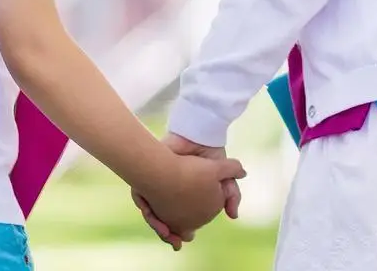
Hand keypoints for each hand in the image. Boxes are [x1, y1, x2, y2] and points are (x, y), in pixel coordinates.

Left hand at [132, 134, 244, 248]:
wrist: (198, 135)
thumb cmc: (211, 155)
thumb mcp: (224, 178)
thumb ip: (231, 195)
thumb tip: (234, 217)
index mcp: (186, 197)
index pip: (179, 222)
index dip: (180, 233)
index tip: (184, 240)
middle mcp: (169, 193)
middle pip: (162, 221)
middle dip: (167, 232)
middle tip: (175, 241)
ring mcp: (157, 186)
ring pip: (152, 213)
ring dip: (157, 224)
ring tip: (166, 232)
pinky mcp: (148, 176)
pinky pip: (142, 199)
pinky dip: (148, 210)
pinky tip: (155, 216)